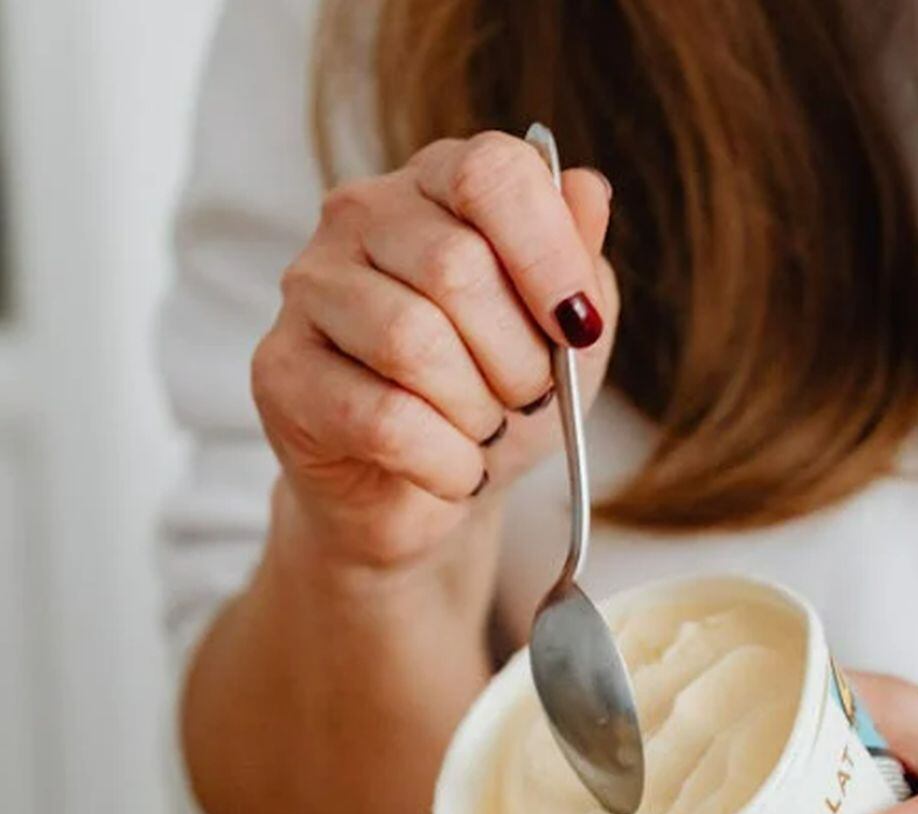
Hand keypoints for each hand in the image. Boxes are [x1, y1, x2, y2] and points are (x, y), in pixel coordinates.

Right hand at [252, 130, 617, 573]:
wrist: (434, 487)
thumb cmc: (502, 392)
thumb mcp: (569, 330)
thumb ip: (580, 259)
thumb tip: (588, 190)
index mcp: (441, 183)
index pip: (491, 173)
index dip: (549, 255)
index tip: (578, 327)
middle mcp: (363, 215)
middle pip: (456, 268)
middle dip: (519, 359)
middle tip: (526, 397)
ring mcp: (310, 287)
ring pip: (412, 343)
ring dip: (477, 411)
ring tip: (483, 429)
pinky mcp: (280, 369)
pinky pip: (382, 419)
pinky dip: (444, 461)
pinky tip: (453, 468)